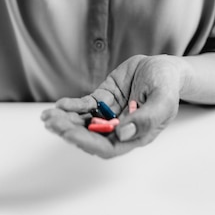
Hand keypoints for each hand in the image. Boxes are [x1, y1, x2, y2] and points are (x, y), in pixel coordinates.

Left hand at [41, 55, 181, 158]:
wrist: (163, 67)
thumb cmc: (167, 85)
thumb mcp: (163, 100)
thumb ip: (146, 118)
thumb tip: (123, 133)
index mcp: (136, 135)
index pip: (108, 147)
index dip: (88, 143)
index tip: (70, 134)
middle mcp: (120, 127)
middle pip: (91, 136)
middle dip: (70, 130)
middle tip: (52, 123)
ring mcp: (110, 113)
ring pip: (84, 122)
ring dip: (66, 120)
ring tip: (48, 116)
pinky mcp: (104, 98)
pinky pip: (86, 106)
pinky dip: (72, 106)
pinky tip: (60, 104)